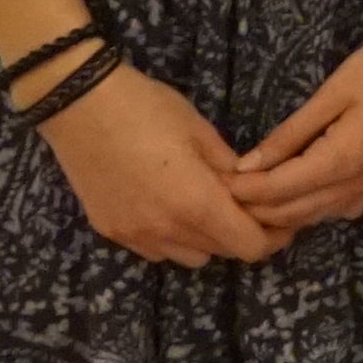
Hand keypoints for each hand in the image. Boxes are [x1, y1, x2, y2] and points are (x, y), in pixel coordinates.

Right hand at [36, 61, 289, 268]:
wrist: (79, 106)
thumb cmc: (147, 109)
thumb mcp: (200, 131)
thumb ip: (229, 167)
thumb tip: (249, 187)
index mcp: (196, 204)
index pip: (249, 246)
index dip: (272, 237)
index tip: (283, 219)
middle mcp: (165, 231)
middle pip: (221, 252)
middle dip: (242, 233)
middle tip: (249, 205)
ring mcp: (134, 236)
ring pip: (188, 256)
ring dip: (207, 239)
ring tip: (208, 204)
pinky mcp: (110, 231)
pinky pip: (155, 250)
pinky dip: (173, 238)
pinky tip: (170, 207)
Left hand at [230, 1, 362, 231]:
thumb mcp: (333, 92)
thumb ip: (291, 133)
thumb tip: (248, 164)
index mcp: (341, 160)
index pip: (277, 192)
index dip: (243, 191)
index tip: (214, 182)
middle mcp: (357, 184)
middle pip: (292, 214)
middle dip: (255, 208)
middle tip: (223, 191)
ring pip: (315, 217)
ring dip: (281, 212)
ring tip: (251, 194)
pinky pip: (339, 209)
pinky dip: (310, 208)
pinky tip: (297, 192)